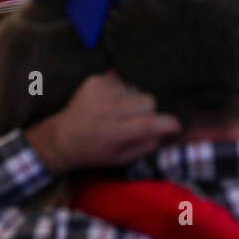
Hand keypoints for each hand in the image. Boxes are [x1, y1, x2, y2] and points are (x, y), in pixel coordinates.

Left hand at [26, 72, 180, 174]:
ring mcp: (101, 91)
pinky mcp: (95, 80)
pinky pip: (122, 80)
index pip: (150, 123)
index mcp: (116, 132)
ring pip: (136, 88)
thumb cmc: (95, 151)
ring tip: (118, 110)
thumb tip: (165, 131)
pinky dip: (120, 90)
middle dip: (148, 110)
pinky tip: (109, 101)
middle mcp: (109, 109)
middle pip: (148, 99)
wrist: (63, 137)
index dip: (169, 123)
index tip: (176, 125)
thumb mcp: (121, 158)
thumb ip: (145, 146)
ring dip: (132, 99)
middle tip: (136, 119)